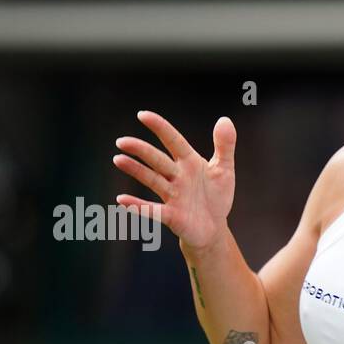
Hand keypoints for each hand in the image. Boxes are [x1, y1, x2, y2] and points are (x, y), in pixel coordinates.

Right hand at [113, 111, 236, 252]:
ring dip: (136, 170)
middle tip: (122, 141)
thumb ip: (225, 146)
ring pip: (152, 180)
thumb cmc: (216, 197)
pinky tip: (122, 200)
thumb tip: (225, 119)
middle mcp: (177, 176)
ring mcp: (173, 196)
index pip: (173, 141)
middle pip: (157, 160)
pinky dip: (138, 205)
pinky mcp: (172, 216)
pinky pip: (153, 210)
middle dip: (140, 150)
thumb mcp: (224, 170)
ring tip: (118, 159)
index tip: (143, 115)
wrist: (213, 228)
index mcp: (189, 162)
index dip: (160, 128)